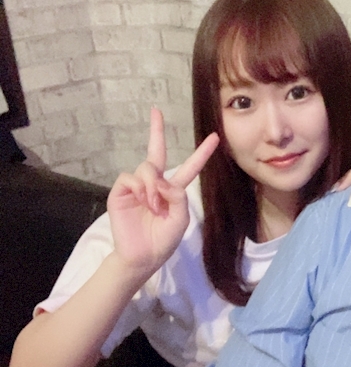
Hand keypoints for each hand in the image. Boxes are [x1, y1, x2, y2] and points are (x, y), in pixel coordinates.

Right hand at [107, 107, 218, 274]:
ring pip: (146, 167)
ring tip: (154, 204)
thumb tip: (161, 180)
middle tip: (156, 111)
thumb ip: (178, 196)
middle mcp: (155, 184)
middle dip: (156, 131)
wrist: (142, 256)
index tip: (215, 137)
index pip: (189, 168)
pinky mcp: (120, 192)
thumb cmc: (164, 240)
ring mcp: (137, 187)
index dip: (202, 153)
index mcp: (173, 191)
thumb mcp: (181, 218)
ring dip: (153, 184)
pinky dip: (140, 188)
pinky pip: (130, 177)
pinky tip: (144, 201)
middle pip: (156, 152)